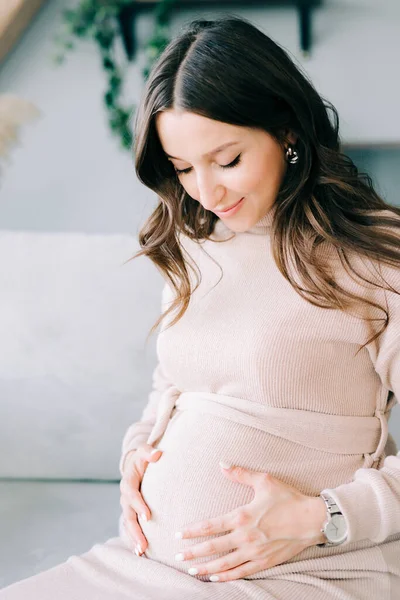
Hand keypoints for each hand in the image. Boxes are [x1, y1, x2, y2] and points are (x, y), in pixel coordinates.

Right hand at [119, 443, 161, 556]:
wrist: (136, 464)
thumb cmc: (144, 458)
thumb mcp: (144, 451)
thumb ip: (149, 452)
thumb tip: (158, 454)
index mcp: (128, 481)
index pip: (131, 493)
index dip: (138, 504)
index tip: (148, 516)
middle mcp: (125, 496)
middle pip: (128, 515)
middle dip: (135, 530)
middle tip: (143, 544)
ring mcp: (126, 506)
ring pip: (128, 524)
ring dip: (134, 538)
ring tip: (141, 552)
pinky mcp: (131, 512)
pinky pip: (130, 527)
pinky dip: (134, 539)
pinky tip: (141, 552)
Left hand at [174, 462, 326, 581]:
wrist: (312, 519)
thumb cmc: (288, 498)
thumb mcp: (264, 481)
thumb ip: (241, 473)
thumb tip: (222, 464)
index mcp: (242, 517)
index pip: (210, 526)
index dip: (192, 531)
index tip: (178, 535)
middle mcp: (245, 537)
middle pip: (213, 548)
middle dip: (193, 553)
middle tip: (178, 556)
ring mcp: (255, 552)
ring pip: (225, 564)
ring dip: (206, 568)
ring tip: (192, 570)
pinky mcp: (265, 562)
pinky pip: (242, 573)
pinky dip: (227, 577)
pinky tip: (216, 578)